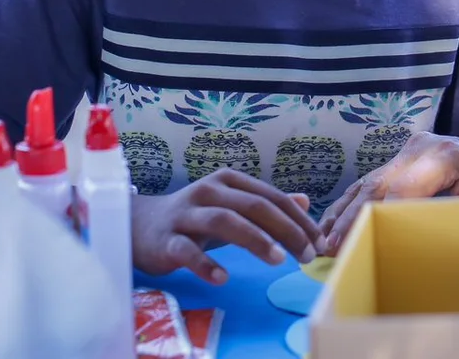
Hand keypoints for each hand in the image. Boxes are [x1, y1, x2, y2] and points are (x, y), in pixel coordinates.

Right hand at [132, 168, 323, 282]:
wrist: (139, 226)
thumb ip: (266, 203)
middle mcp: (209, 191)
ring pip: (224, 221)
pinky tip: (222, 277)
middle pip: (254, 206)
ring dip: (255, 240)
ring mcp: (186, 214)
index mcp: (229, 181)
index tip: (319, 242)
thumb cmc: (194, 218)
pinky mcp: (167, 239)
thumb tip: (304, 201)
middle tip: (307, 255)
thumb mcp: (232, 205)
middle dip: (286, 230)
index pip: (272, 197)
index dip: (299, 220)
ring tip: (277, 260)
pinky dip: (206, 264)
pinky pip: (187, 250)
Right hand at [319, 132, 458, 253]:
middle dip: (347, 218)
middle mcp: (420, 146)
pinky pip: (378, 178)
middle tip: (324, 248)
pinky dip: (356, 199)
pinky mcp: (411, 153)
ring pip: (369, 181)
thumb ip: (449, 215)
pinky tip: (336, 218)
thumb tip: (409, 235)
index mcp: (441, 156)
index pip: (395, 191)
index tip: (349, 244)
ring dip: (344, 209)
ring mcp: (413, 147)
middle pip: (375, 186)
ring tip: (320, 236)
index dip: (369, 218)